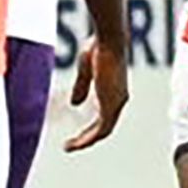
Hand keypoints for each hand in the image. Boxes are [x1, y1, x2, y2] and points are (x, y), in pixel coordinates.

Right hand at [64, 36, 128, 151]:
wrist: (109, 40)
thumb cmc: (98, 47)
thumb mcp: (86, 70)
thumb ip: (81, 87)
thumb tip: (75, 104)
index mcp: (114, 90)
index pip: (105, 115)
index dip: (91, 126)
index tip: (77, 134)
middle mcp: (119, 99)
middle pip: (104, 127)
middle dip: (87, 137)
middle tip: (70, 145)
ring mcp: (117, 103)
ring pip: (103, 132)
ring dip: (85, 141)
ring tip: (68, 147)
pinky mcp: (112, 105)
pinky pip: (100, 131)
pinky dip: (87, 139)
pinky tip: (74, 143)